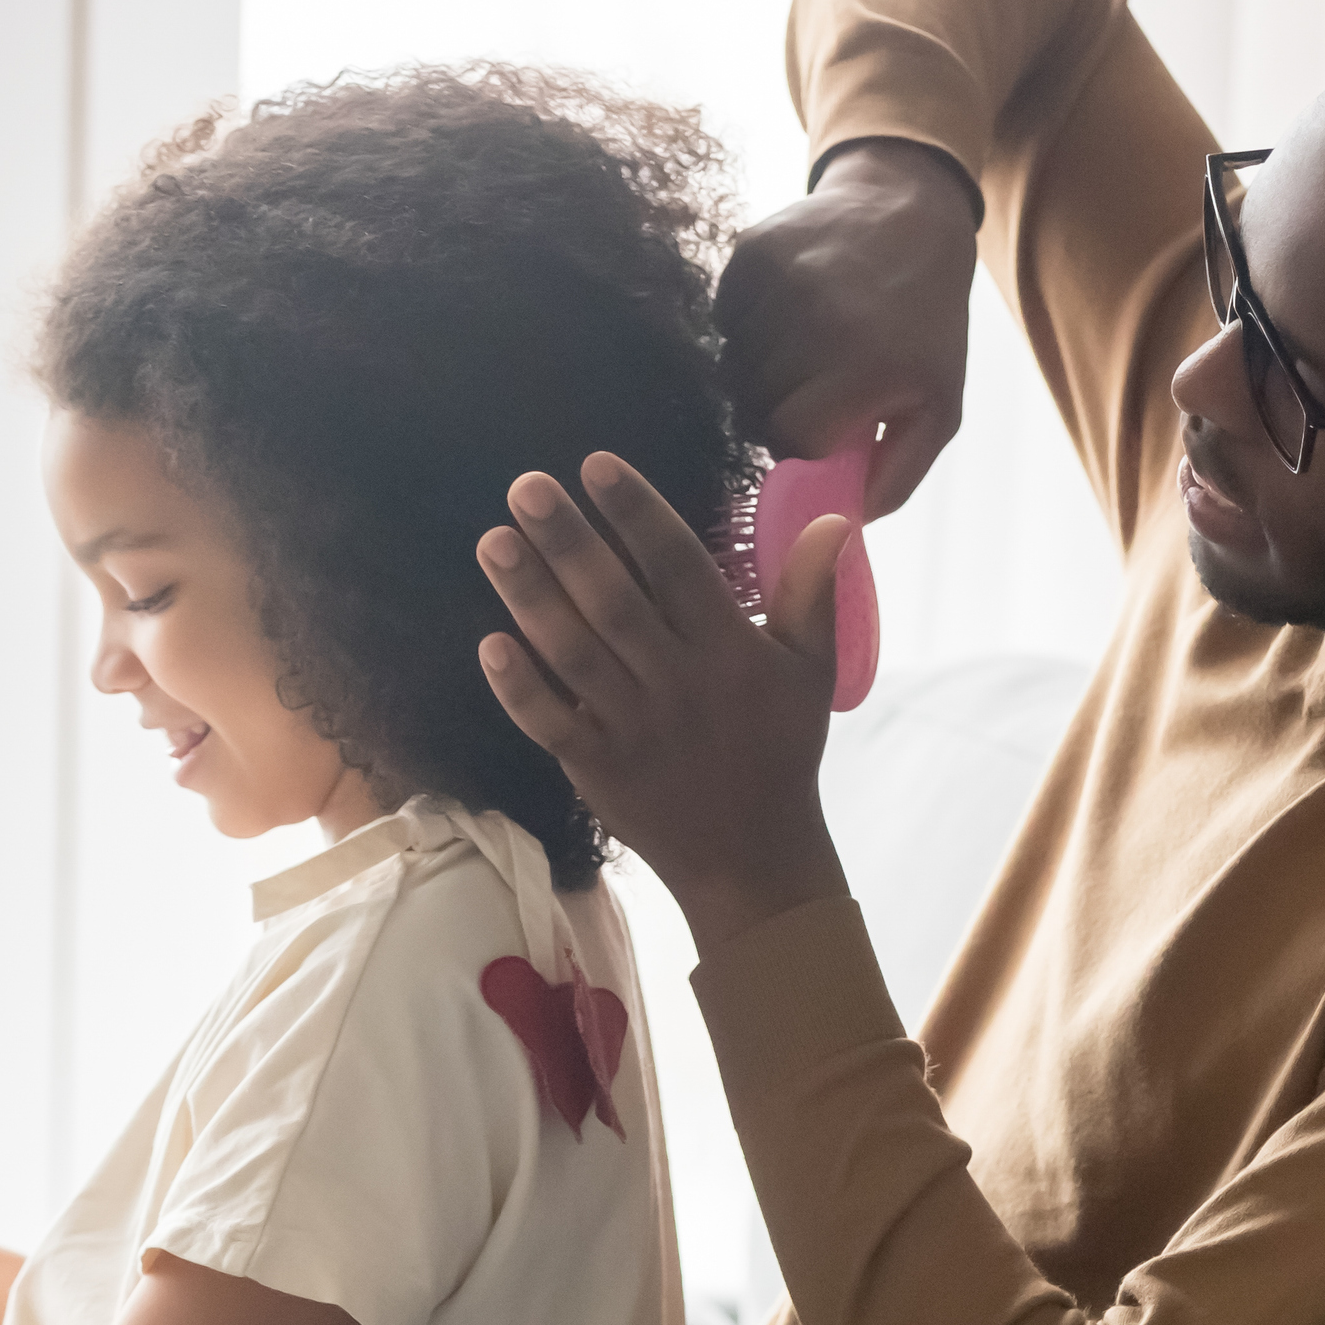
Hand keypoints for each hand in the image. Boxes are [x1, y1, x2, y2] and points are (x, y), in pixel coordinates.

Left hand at [479, 454, 854, 948]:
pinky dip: (520, 688)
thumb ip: (815, 595)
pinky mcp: (599, 769)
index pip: (679, 567)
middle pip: (616, 600)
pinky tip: (490, 643)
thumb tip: (835, 521)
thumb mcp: (812, 674)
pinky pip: (553, 723)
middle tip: (525, 485)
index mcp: (730, 652)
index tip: (596, 464)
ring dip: (532, 597)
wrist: (754, 860)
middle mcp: (678, 683)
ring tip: (494, 541)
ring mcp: (634, 727)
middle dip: (569, 540)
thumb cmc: (781, 754)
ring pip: (575, 653)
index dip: (638, 514)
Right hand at [715, 139, 979, 514]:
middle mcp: (818, 322)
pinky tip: (786, 315)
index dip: (801, 443)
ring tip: (804, 350)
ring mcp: (781, 281)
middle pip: (753, 406)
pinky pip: (723, 317)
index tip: (823, 428)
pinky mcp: (752, 251)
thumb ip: (896, 476)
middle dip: (778, 410)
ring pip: (732, 365)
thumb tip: (844, 524)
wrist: (910, 216)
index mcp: (866, 367)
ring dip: (760, 370)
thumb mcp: (938, 408)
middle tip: (812, 390)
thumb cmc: (926, 327)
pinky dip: (745, 325)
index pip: (788, 439)